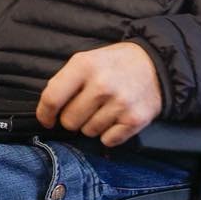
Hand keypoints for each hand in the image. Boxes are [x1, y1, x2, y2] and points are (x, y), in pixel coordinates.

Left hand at [36, 42, 162, 146]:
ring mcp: (119, 103)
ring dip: (93, 125)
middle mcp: (101, 84)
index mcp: (84, 65)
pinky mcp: (135, 119)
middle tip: (87, 106)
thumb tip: (47, 109)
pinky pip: (108, 140)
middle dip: (73, 118)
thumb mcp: (87, 59)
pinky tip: (117, 117)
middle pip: (69, 121)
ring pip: (89, 132)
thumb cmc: (115, 63)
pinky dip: (110, 133)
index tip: (47, 119)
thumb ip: (66, 81)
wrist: (156, 63)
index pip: (52, 98)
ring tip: (105, 108)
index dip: (45, 114)